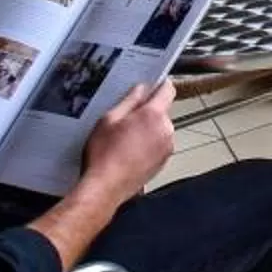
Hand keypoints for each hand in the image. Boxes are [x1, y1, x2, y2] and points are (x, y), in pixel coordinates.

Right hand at [79, 81, 176, 201]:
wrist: (105, 188)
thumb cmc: (104, 153)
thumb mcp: (109, 119)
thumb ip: (130, 100)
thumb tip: (142, 88)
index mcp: (154, 115)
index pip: (167, 90)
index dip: (160, 84)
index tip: (152, 83)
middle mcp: (166, 130)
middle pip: (163, 111)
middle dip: (148, 110)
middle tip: (126, 117)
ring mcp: (167, 148)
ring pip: (161, 128)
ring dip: (148, 129)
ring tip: (124, 138)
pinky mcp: (163, 162)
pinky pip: (159, 144)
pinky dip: (148, 144)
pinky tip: (129, 151)